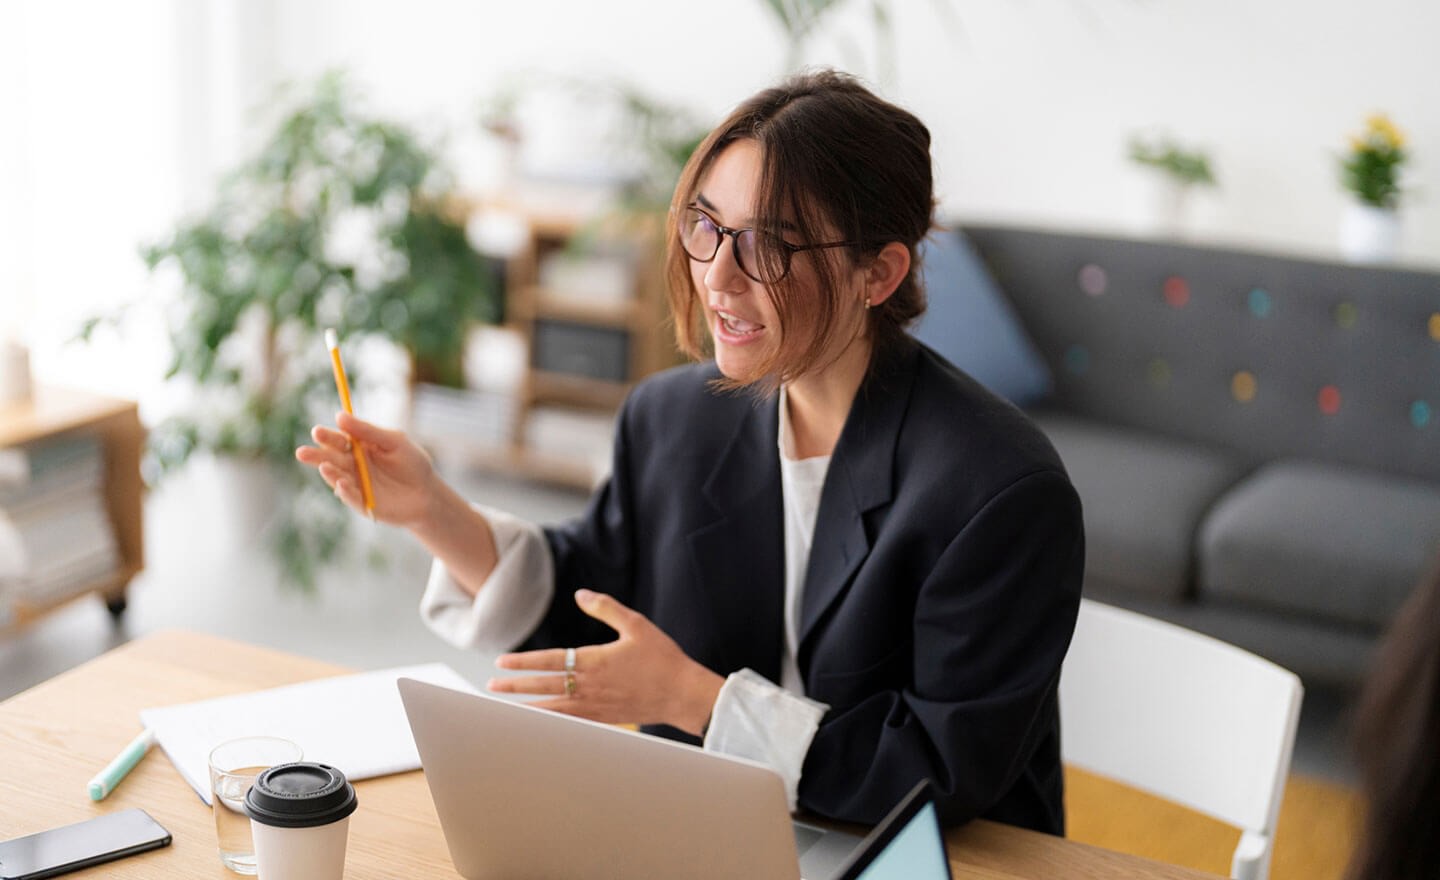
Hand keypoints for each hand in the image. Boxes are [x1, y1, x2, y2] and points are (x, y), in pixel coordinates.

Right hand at [295, 411, 438, 527]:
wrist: (429, 493)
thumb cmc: (412, 463)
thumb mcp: (393, 441)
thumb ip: (368, 431)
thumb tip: (339, 415)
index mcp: (358, 448)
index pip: (338, 440)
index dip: (327, 437)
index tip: (317, 432)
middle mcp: (352, 467)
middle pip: (331, 459)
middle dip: (316, 456)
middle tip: (301, 452)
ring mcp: (356, 486)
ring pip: (337, 478)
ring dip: (329, 473)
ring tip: (325, 466)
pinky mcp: (362, 504)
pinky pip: (351, 498)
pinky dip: (345, 492)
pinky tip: (341, 484)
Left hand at [489, 590, 724, 735]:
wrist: (682, 694)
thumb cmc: (662, 658)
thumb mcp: (635, 624)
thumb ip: (605, 608)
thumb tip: (580, 595)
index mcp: (595, 661)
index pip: (549, 661)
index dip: (523, 662)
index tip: (502, 662)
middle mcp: (590, 686)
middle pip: (544, 687)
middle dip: (515, 686)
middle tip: (492, 686)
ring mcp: (595, 706)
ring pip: (552, 708)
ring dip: (527, 707)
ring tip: (506, 706)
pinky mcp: (604, 718)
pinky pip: (570, 721)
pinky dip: (551, 720)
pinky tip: (540, 720)